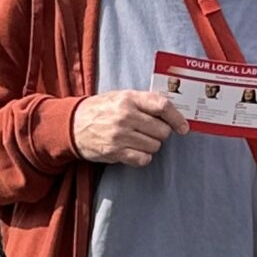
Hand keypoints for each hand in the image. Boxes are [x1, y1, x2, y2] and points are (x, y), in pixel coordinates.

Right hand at [72, 89, 188, 165]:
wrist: (72, 124)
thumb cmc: (101, 110)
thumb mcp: (120, 97)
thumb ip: (144, 102)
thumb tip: (173, 112)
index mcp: (129, 99)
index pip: (162, 106)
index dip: (177, 118)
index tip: (183, 127)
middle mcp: (125, 116)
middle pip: (162, 130)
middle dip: (161, 133)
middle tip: (150, 132)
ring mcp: (120, 135)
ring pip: (155, 146)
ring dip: (151, 145)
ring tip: (138, 139)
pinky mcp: (115, 152)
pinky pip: (143, 159)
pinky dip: (143, 157)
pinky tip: (134, 151)